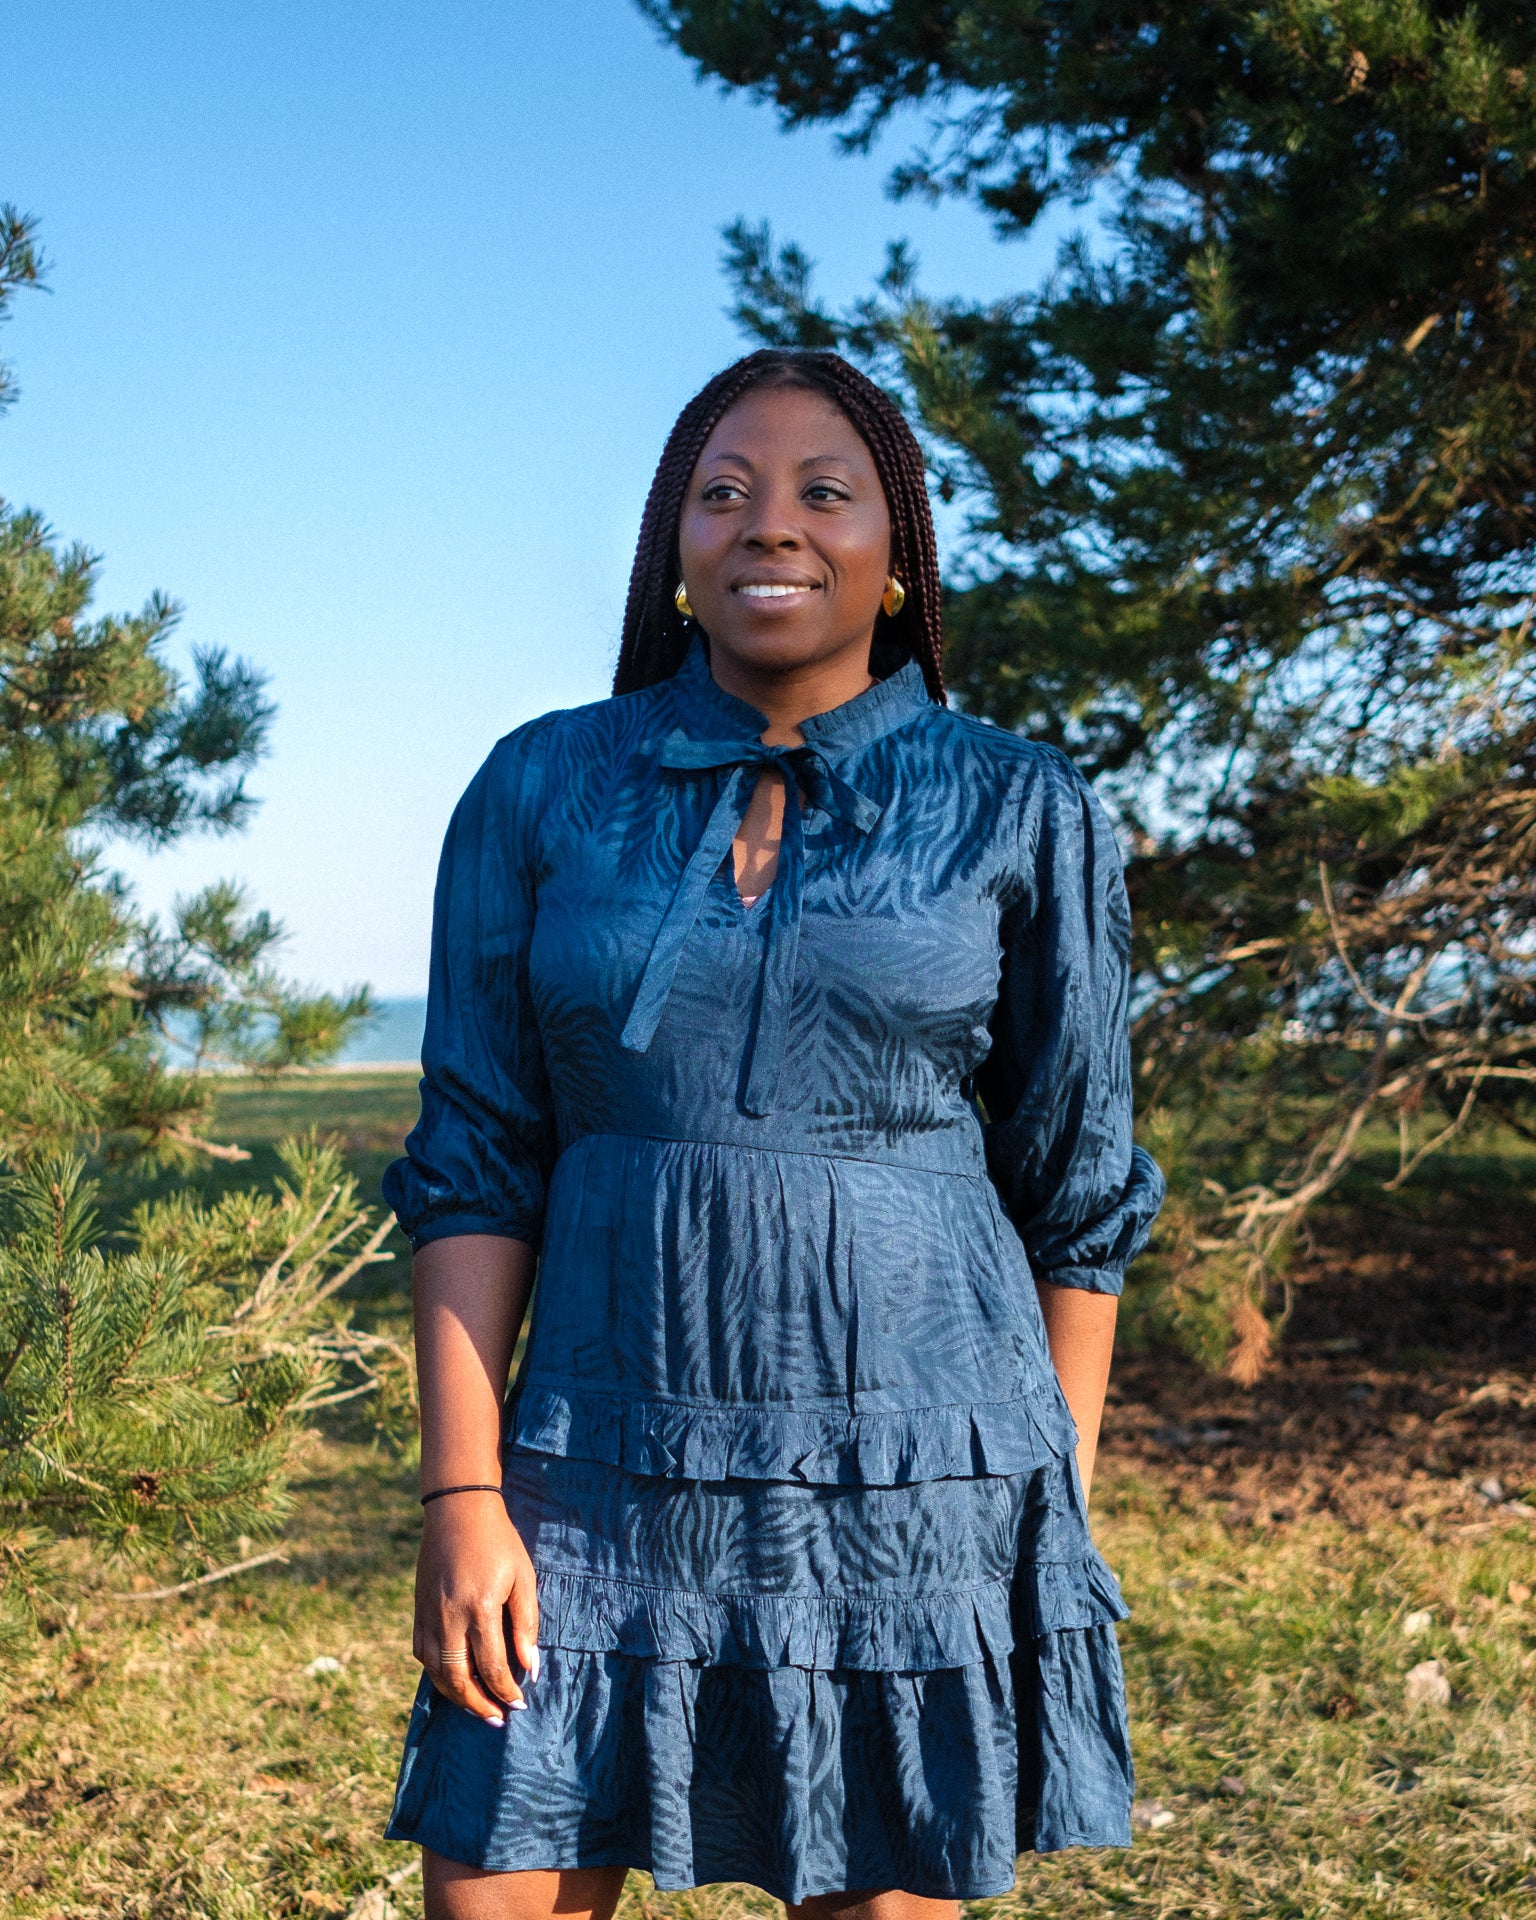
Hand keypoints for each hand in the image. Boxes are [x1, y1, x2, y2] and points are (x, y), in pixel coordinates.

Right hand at [413, 1492, 538, 1724]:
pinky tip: (452, 1680)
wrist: (458, 1511)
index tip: (519, 1705)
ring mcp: (429, 1615)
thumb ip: (527, 1624)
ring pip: (436, 1672)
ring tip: (477, 1708)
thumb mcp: (523, 1577)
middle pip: (459, 1679)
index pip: (492, 1667)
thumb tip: (532, 1667)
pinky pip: (422, 1654)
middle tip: (497, 1720)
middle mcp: (449, 1617)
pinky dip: (436, 1674)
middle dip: (479, 1705)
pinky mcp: (417, 1611)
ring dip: (456, 1696)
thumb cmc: (499, 1542)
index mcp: (480, 1608)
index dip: (506, 1691)